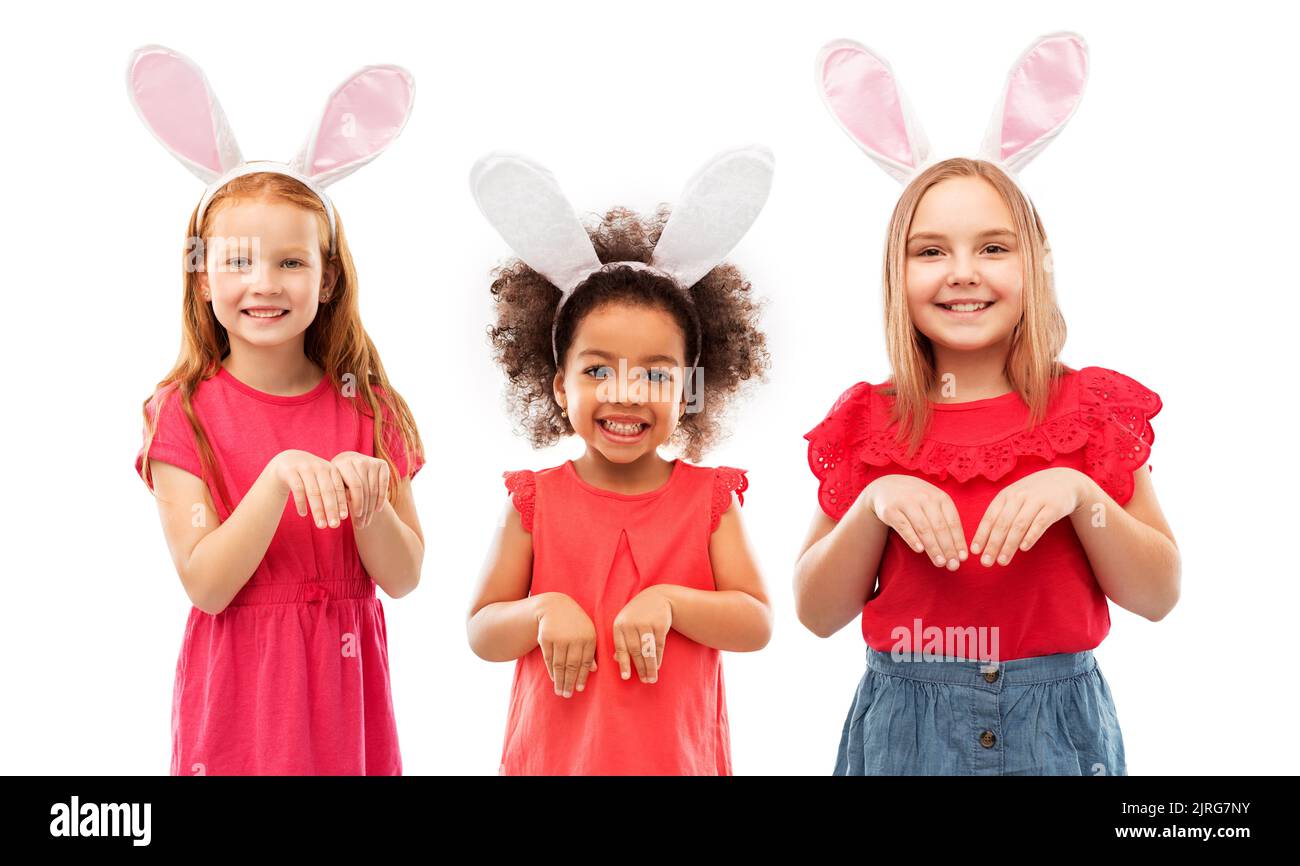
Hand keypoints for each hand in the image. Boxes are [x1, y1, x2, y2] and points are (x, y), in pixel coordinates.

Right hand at [269, 449, 348, 528]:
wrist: (287, 460)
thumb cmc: (311, 476)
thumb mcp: (323, 479)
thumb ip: (333, 491)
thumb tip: (343, 515)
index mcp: (331, 469)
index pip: (339, 488)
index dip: (342, 503)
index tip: (344, 518)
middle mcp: (319, 466)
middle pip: (327, 491)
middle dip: (331, 509)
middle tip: (334, 525)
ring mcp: (304, 467)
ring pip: (313, 492)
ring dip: (318, 510)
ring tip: (321, 525)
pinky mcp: (290, 471)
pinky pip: (297, 489)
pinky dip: (301, 502)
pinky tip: (303, 514)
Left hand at [330, 450, 390, 529]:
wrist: (350, 466)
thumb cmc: (339, 481)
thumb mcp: (335, 487)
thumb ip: (340, 494)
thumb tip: (346, 503)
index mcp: (343, 463)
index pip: (355, 486)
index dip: (357, 503)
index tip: (356, 517)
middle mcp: (358, 459)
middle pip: (366, 489)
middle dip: (364, 509)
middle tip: (362, 524)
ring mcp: (371, 461)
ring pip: (374, 490)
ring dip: (371, 508)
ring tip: (367, 521)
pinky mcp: (382, 464)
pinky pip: (384, 485)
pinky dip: (381, 499)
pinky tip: (377, 510)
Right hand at [535, 593, 596, 697]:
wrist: (555, 606)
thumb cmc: (575, 623)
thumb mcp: (587, 632)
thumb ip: (590, 650)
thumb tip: (594, 670)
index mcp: (589, 637)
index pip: (586, 662)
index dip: (583, 677)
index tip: (579, 689)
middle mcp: (575, 638)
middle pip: (572, 665)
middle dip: (570, 682)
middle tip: (567, 695)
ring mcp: (560, 638)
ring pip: (559, 664)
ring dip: (560, 680)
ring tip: (560, 692)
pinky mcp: (546, 638)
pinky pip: (549, 659)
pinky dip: (551, 670)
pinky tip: (553, 678)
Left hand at [612, 586, 671, 683]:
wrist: (656, 597)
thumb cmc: (637, 615)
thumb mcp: (625, 624)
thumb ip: (621, 641)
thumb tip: (616, 660)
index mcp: (619, 625)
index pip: (620, 647)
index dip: (623, 663)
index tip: (626, 677)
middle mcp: (631, 624)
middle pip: (635, 651)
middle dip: (640, 668)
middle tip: (645, 681)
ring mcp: (646, 623)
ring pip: (648, 650)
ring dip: (650, 666)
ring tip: (652, 678)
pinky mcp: (660, 624)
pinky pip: (659, 645)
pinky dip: (658, 657)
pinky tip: (657, 666)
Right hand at [862, 474, 966, 570]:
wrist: (888, 486)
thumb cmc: (918, 502)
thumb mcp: (934, 505)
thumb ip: (946, 524)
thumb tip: (960, 553)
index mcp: (940, 497)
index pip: (953, 522)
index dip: (958, 541)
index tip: (963, 558)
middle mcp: (925, 498)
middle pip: (939, 527)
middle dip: (948, 548)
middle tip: (953, 566)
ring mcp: (907, 502)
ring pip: (923, 528)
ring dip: (933, 547)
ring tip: (940, 563)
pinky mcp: (890, 509)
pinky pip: (903, 526)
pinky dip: (912, 538)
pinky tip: (919, 550)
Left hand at [971, 468, 1085, 566]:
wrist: (1064, 481)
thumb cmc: (1033, 495)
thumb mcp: (1014, 498)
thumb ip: (1002, 515)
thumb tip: (985, 540)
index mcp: (1005, 495)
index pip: (990, 517)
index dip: (981, 534)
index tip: (975, 551)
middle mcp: (1018, 496)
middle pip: (1002, 524)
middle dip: (993, 544)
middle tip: (986, 562)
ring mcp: (1036, 500)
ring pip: (1019, 525)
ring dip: (1009, 545)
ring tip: (1002, 561)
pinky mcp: (1053, 507)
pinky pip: (1040, 523)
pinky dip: (1030, 536)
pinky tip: (1023, 549)